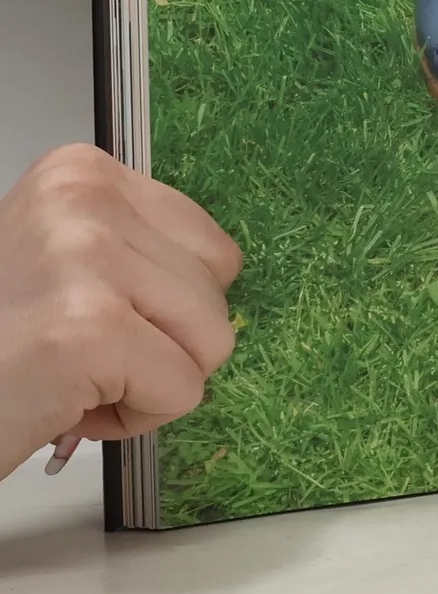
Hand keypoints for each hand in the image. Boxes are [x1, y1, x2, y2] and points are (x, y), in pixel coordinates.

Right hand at [0, 144, 241, 480]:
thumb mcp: (63, 262)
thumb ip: (135, 252)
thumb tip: (218, 275)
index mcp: (80, 174)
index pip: (213, 248)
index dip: (166, 308)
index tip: (89, 319)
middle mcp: (83, 200)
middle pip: (218, 293)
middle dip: (162, 346)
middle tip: (76, 357)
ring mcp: (86, 259)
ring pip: (212, 342)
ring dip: (151, 383)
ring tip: (74, 378)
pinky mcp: (87, 329)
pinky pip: (182, 391)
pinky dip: (135, 419)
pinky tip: (68, 405)